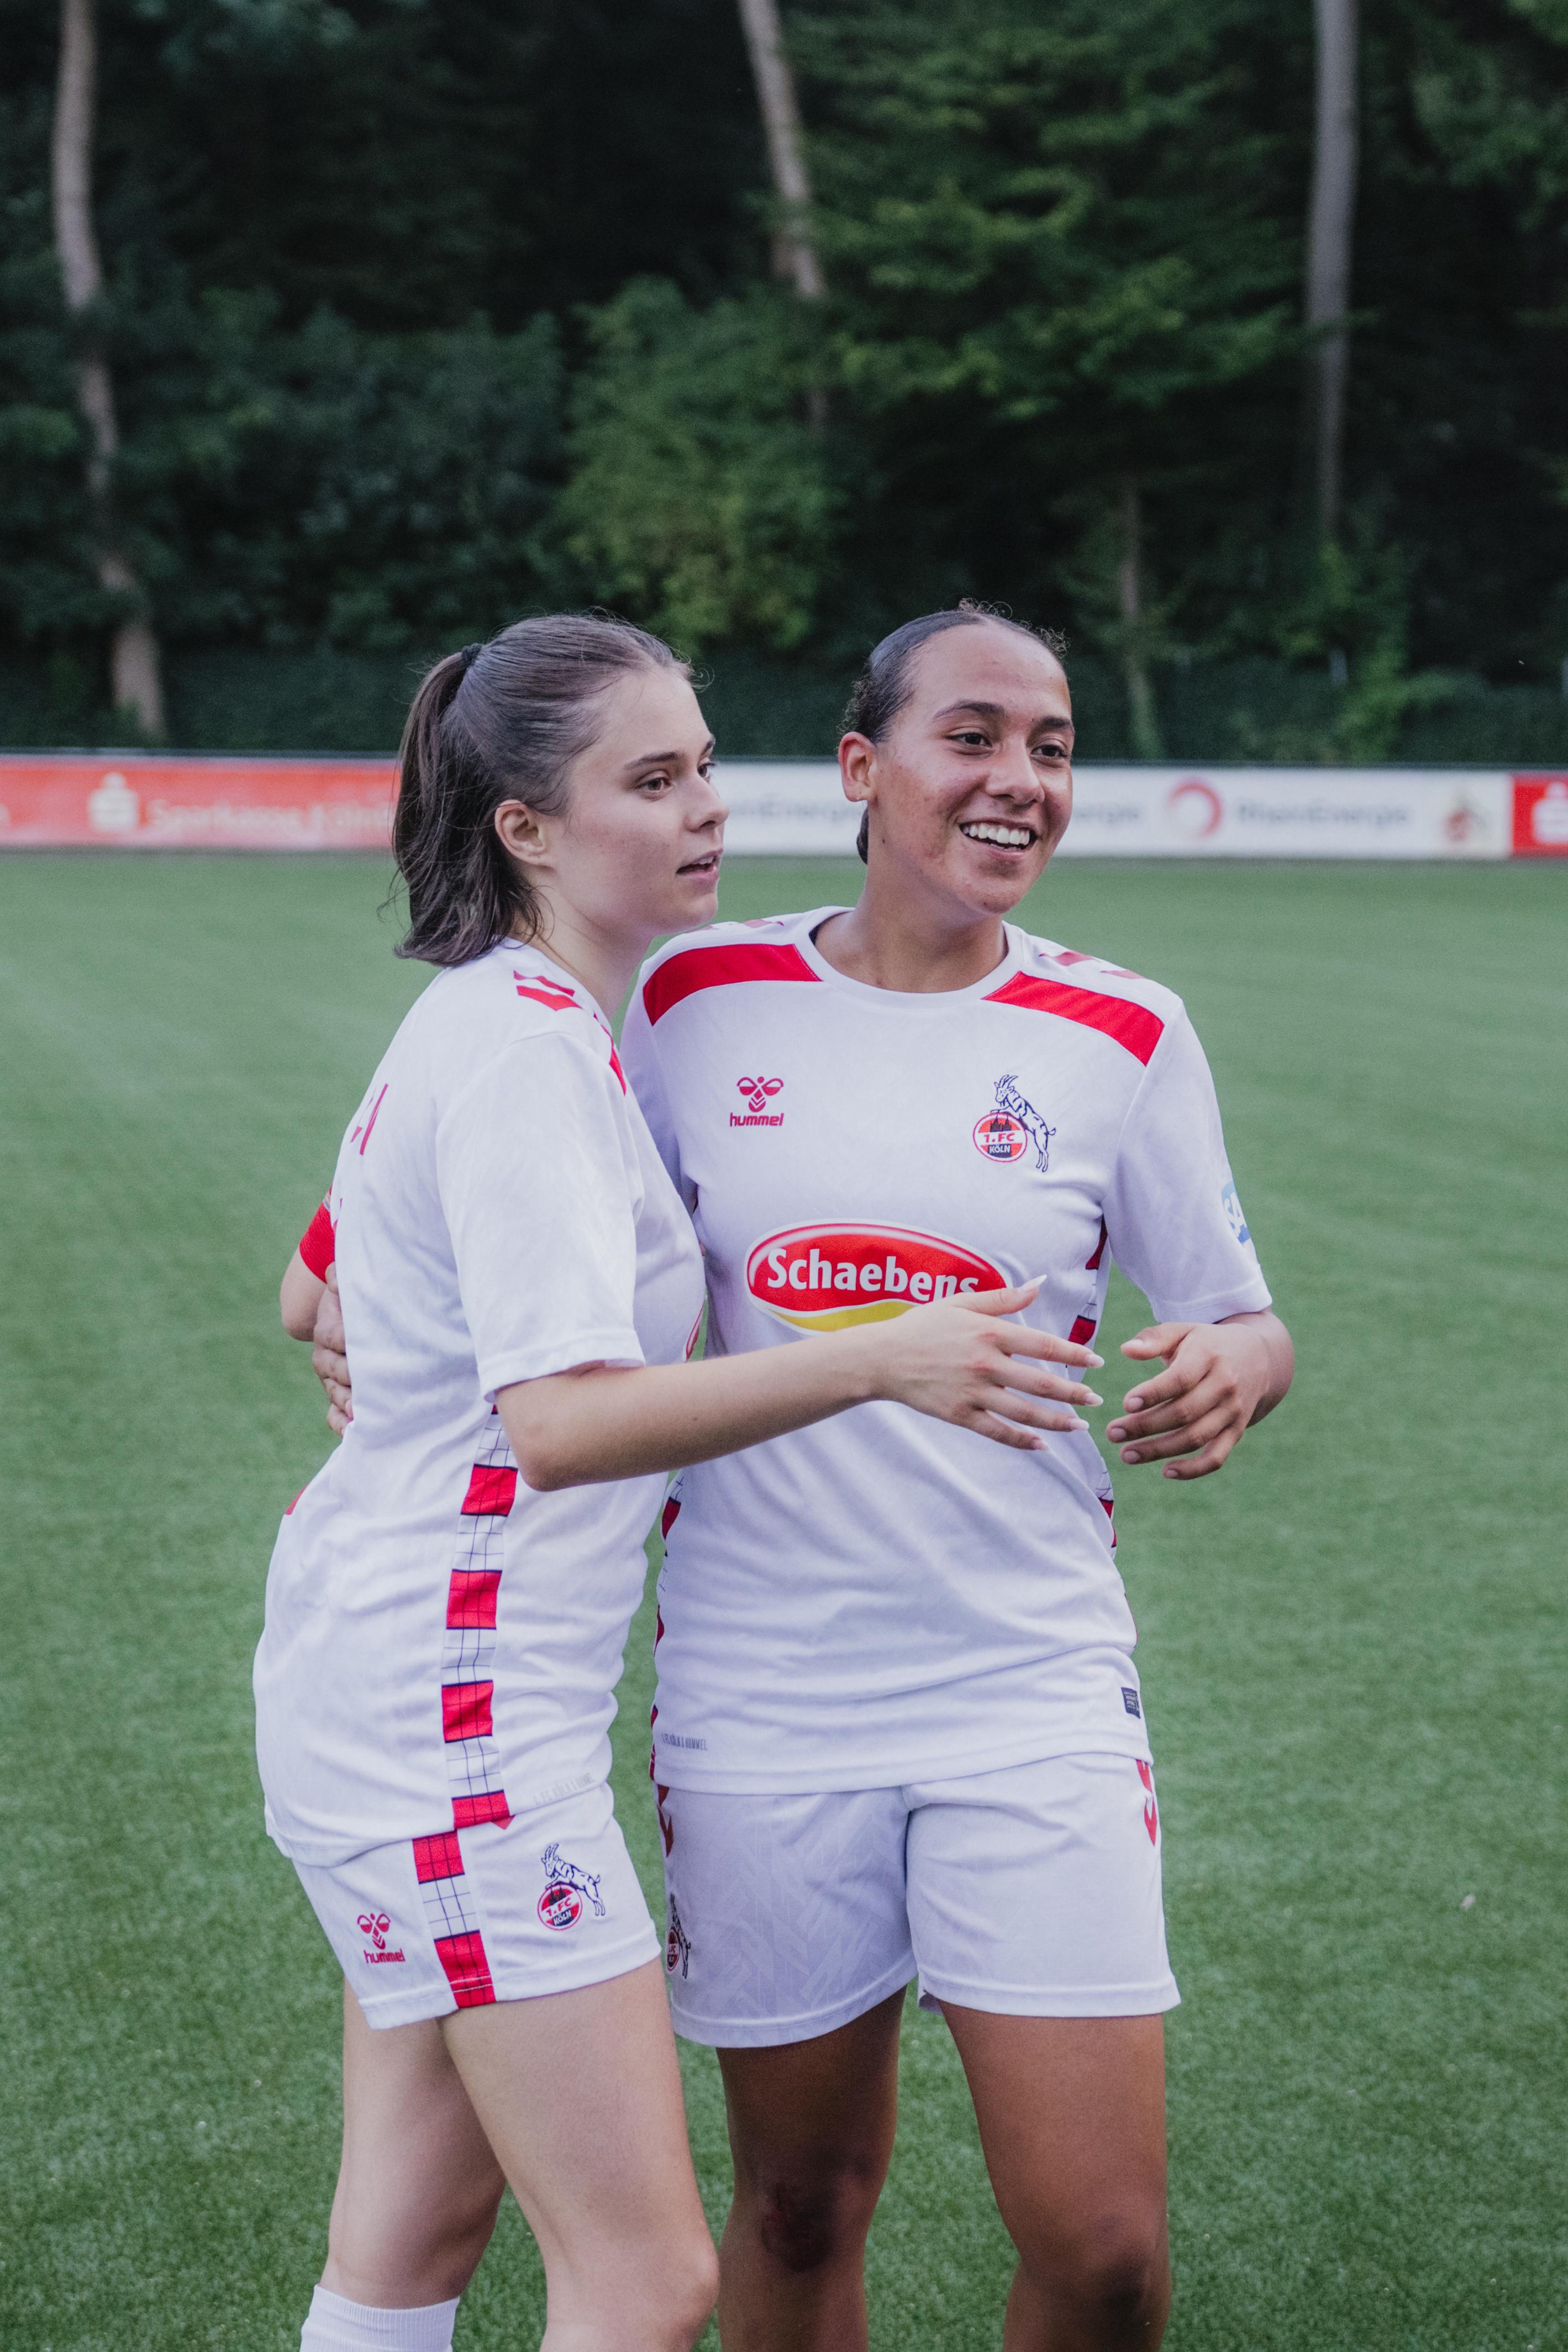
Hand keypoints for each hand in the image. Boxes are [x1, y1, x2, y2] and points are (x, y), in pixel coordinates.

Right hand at [312, 1266, 352, 1433]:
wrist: (356, 1313)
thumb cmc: (358, 1298)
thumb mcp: (350, 1284)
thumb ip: (340, 1278)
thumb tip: (334, 1275)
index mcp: (329, 1330)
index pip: (334, 1336)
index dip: (343, 1340)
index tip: (352, 1344)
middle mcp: (327, 1356)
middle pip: (334, 1369)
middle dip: (348, 1377)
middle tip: (363, 1385)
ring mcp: (333, 1378)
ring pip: (335, 1393)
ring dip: (346, 1404)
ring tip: (360, 1414)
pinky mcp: (341, 1394)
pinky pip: (335, 1413)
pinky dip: (341, 1424)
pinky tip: (351, 1433)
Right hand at [865, 1282, 1103, 1451]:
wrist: (881, 1358)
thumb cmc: (922, 1326)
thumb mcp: (961, 1303)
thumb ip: (1003, 1298)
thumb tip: (1039, 1283)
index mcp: (988, 1332)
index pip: (1043, 1346)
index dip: (1074, 1355)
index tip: (1097, 1362)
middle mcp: (985, 1364)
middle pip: (1041, 1384)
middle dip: (1074, 1394)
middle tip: (1097, 1400)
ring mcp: (972, 1392)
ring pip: (1024, 1412)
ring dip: (1057, 1422)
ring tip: (1079, 1426)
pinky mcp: (959, 1415)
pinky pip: (998, 1431)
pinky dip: (1022, 1440)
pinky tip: (1042, 1444)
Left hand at [1105, 1310, 1290, 1479]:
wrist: (1258, 1357)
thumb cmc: (1207, 1344)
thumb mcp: (1183, 1331)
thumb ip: (1153, 1338)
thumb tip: (1126, 1350)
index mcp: (1208, 1356)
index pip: (1181, 1379)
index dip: (1154, 1393)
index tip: (1125, 1404)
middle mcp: (1224, 1385)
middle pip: (1184, 1412)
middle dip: (1145, 1426)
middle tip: (1112, 1433)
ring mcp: (1233, 1411)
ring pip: (1196, 1437)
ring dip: (1159, 1450)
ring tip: (1126, 1455)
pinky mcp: (1236, 1431)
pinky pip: (1216, 1457)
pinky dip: (1193, 1469)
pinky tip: (1166, 1472)